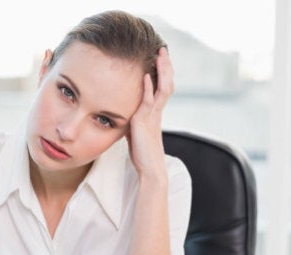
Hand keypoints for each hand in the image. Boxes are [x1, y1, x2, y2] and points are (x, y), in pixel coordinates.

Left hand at [126, 47, 174, 179]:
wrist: (150, 169)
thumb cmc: (142, 154)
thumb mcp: (135, 131)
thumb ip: (132, 119)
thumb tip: (123, 113)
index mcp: (155, 113)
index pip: (162, 87)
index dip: (162, 72)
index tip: (159, 57)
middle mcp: (156, 112)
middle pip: (167, 83)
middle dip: (165, 66)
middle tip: (162, 49)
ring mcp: (152, 116)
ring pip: (163, 88)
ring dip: (161, 70)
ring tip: (160, 55)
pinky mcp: (145, 123)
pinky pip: (149, 102)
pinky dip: (148, 88)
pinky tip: (146, 76)